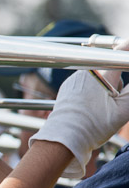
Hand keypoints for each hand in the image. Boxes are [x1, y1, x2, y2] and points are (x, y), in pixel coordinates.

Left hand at [31, 48, 128, 177]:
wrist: (64, 138)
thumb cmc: (94, 126)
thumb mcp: (124, 109)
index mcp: (102, 74)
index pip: (121, 51)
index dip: (127, 49)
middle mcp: (85, 72)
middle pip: (110, 67)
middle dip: (117, 78)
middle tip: (115, 99)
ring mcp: (74, 79)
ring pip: (98, 75)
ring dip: (105, 85)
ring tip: (101, 106)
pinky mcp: (67, 87)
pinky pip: (85, 82)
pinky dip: (92, 90)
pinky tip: (90, 106)